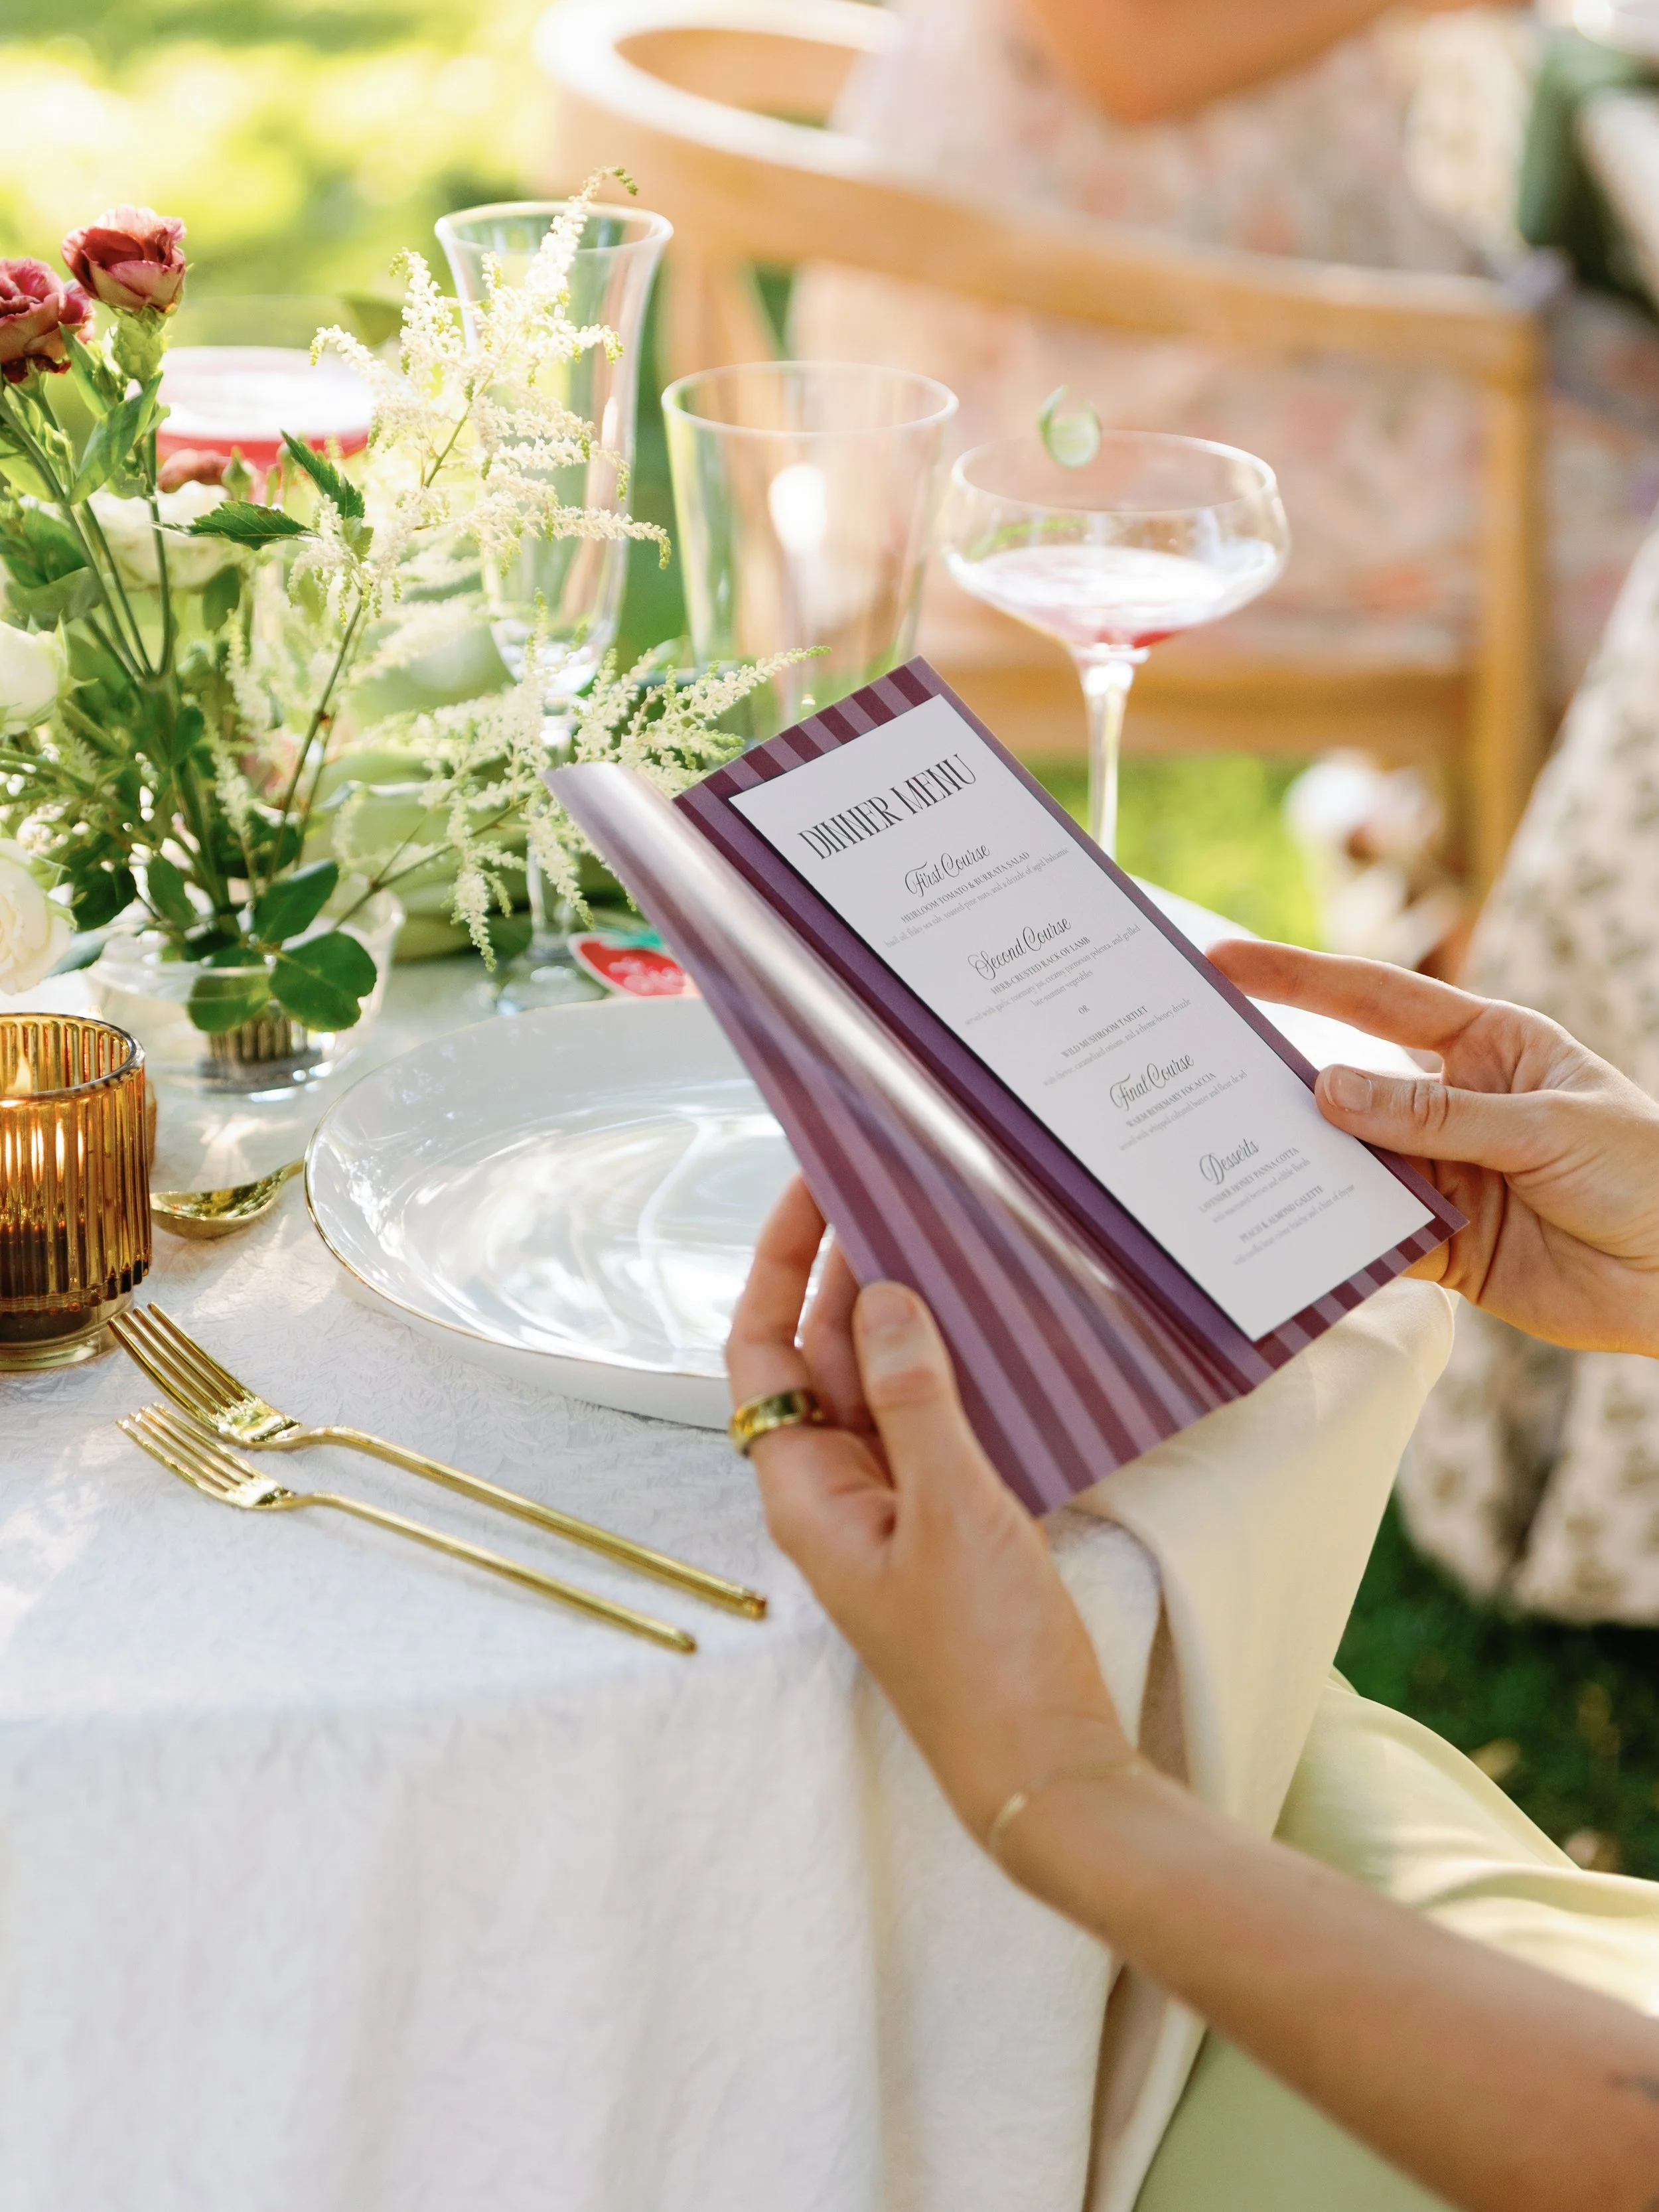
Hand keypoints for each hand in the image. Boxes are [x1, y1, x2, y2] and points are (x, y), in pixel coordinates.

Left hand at [727, 1177, 1129, 1842]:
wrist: (1047, 1770)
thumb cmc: (985, 1659)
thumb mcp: (952, 1511)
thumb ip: (916, 1397)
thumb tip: (881, 1295)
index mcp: (805, 1490)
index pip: (761, 1349)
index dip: (776, 1262)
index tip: (810, 1186)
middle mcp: (836, 1491)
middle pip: (816, 1355)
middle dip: (841, 1270)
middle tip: (887, 1184)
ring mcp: (892, 1506)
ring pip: (878, 1382)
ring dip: (899, 1312)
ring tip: (936, 1229)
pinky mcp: (946, 1522)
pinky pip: (930, 1420)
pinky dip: (948, 1366)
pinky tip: (987, 1325)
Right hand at [1209, 939, 1658, 1354]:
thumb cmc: (1648, 1176)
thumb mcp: (1548, 1129)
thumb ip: (1436, 1115)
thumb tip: (1327, 1088)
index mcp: (1486, 1046)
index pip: (1376, 999)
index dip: (1297, 978)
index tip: (1224, 964)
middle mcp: (1452, 1105)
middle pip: (1346, 1083)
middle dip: (1275, 1077)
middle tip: (1195, 1070)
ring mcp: (1441, 1175)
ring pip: (1347, 1164)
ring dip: (1297, 1165)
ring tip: (1225, 1158)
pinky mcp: (1440, 1244)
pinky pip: (1369, 1237)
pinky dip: (1330, 1241)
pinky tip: (1286, 1237)